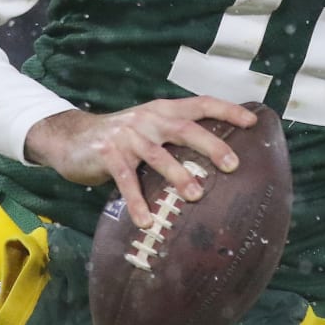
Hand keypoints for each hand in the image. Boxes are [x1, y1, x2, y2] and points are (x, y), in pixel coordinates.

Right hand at [24, 97, 255, 227]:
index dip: (226, 110)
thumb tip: (216, 157)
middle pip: (185, 128)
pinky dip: (137, 201)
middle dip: (211, 146)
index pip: (200, 104)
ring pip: (158, 155)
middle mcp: (148, 119)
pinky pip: (126, 180)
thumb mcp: (150, 129)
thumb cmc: (121, 139)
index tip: (252, 122)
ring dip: (178, 175)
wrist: (71, 138)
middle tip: (233, 165)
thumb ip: (176, 137)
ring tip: (195, 196)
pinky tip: (147, 220)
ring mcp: (127, 136)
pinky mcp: (107, 155)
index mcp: (163, 110)